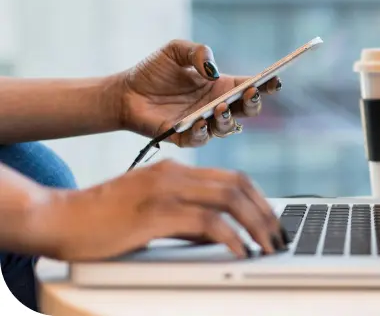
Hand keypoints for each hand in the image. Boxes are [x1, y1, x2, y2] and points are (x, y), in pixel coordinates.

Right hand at [38, 160, 288, 260]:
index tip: (273, 222)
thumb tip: (221, 236)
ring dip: (256, 225)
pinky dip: (230, 237)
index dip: (260, 199)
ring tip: (268, 247)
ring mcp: (164, 190)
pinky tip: (240, 251)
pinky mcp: (155, 212)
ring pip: (229, 199)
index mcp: (175, 170)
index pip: (233, 178)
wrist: (58, 218)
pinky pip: (206, 222)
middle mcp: (174, 174)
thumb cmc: (102, 221)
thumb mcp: (153, 213)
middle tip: (279, 237)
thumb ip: (187, 220)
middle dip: (266, 213)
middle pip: (238, 185)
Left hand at [117, 40, 281, 146]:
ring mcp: (203, 123)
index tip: (275, 79)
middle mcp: (216, 106)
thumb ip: (197, 52)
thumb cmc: (153, 71)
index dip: (266, 84)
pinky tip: (199, 121)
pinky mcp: (184, 137)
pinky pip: (200, 139)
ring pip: (228, 128)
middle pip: (247, 111)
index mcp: (220, 86)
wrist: (124, 92)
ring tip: (220, 108)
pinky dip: (203, 132)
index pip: (250, 86)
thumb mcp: (175, 50)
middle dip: (253, 103)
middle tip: (250, 93)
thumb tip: (213, 70)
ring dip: (228, 119)